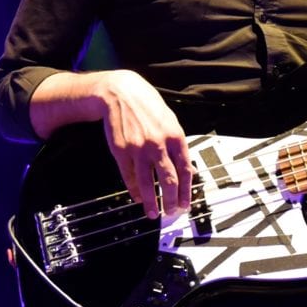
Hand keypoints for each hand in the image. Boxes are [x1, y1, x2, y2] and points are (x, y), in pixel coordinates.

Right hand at [96, 70, 190, 220]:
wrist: (120, 93)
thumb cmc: (147, 106)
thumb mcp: (169, 121)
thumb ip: (178, 146)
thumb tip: (187, 170)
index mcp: (175, 136)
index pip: (185, 171)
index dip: (186, 191)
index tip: (185, 204)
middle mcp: (158, 144)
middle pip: (168, 181)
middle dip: (171, 202)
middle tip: (171, 213)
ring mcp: (138, 148)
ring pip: (147, 183)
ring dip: (151, 202)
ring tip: (152, 213)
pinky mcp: (121, 151)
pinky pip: (129, 177)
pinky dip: (134, 190)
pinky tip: (138, 197)